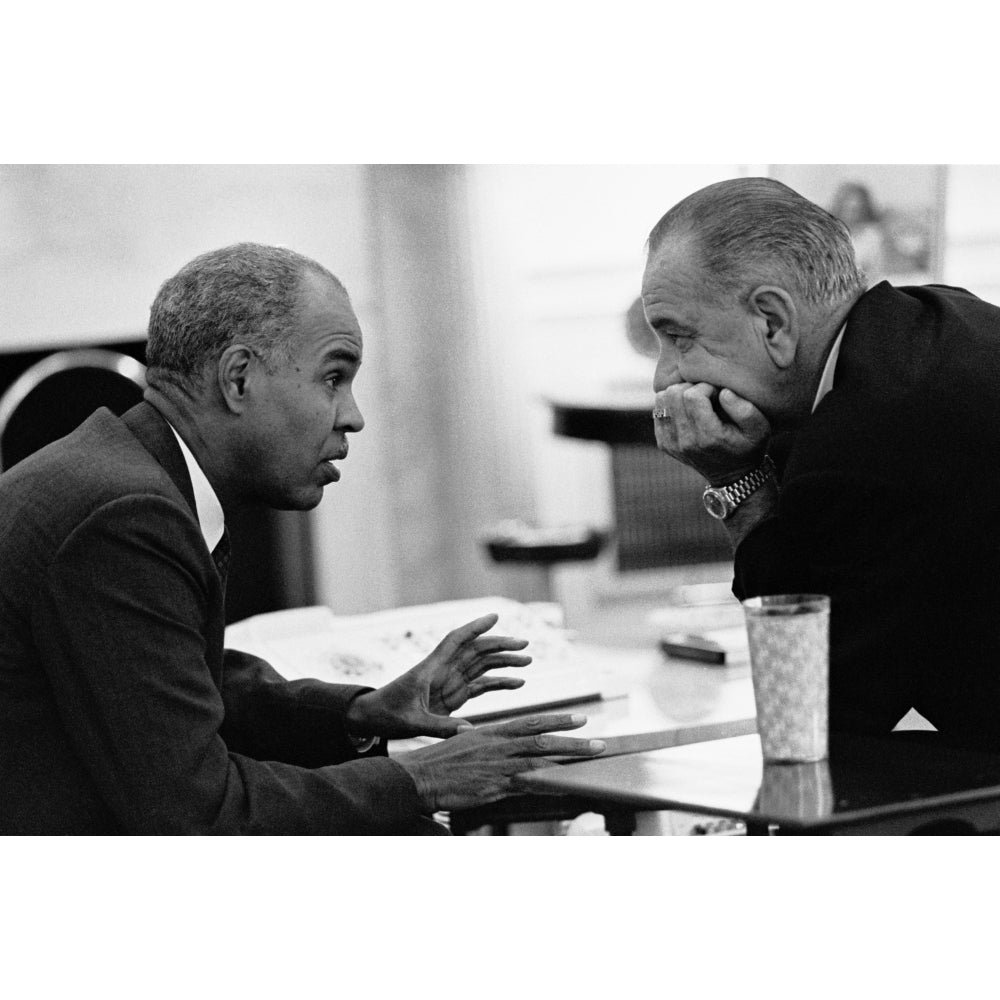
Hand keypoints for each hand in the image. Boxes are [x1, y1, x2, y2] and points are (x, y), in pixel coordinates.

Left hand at [346, 613, 532, 738]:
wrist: (372, 718)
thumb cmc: (386, 715)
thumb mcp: (411, 723)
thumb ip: (438, 727)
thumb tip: (468, 732)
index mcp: (431, 669)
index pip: (455, 641)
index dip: (475, 628)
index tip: (495, 616)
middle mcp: (443, 671)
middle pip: (476, 651)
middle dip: (500, 645)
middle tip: (524, 644)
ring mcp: (450, 682)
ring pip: (481, 665)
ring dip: (504, 662)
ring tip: (528, 660)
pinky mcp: (453, 696)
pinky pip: (480, 686)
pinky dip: (499, 683)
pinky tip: (517, 683)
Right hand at [393, 713, 605, 811]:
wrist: (418, 776)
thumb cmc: (439, 762)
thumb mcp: (467, 744)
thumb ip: (490, 745)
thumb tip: (506, 747)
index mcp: (493, 733)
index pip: (531, 723)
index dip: (557, 721)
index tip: (579, 719)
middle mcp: (498, 746)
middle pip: (542, 739)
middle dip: (573, 740)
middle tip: (598, 741)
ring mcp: (497, 766)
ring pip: (540, 760)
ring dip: (569, 759)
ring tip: (591, 759)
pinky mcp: (493, 786)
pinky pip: (527, 786)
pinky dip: (548, 785)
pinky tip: (565, 787)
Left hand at [653, 382, 770, 482]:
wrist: (732, 476)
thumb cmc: (748, 447)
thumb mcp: (760, 428)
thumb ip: (744, 409)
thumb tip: (722, 392)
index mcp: (708, 436)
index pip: (692, 396)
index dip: (705, 387)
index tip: (717, 393)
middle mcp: (686, 442)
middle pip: (674, 395)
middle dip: (691, 388)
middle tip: (707, 397)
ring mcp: (671, 444)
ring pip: (662, 400)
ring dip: (678, 395)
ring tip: (696, 402)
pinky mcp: (664, 444)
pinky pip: (658, 411)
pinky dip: (671, 405)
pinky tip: (687, 411)